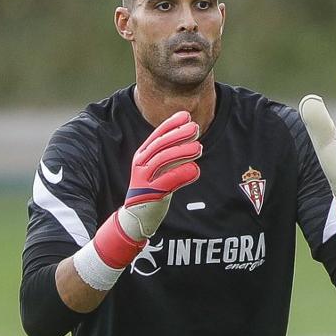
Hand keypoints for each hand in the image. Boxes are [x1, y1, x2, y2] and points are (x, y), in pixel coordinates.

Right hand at [72, 111, 201, 291]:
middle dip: (179, 135)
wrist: (136, 219)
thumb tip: (192, 136)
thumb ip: (171, 155)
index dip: (171, 124)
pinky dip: (182, 174)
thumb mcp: (160, 169)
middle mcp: (141, 165)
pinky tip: (196, 170)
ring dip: (182, 152)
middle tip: (196, 129)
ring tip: (199, 148)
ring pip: (164, 161)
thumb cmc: (152, 191)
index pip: (157, 136)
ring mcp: (144, 179)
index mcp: (142, 156)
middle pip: (161, 145)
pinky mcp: (151, 194)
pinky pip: (168, 182)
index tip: (186, 116)